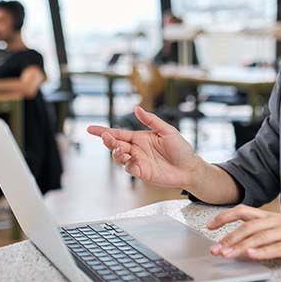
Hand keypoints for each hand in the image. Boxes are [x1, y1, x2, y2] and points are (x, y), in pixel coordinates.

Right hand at [86, 107, 202, 188]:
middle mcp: (136, 149)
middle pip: (115, 145)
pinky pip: (130, 169)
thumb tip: (136, 108)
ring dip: (116, 153)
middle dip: (108, 141)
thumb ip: (151, 120)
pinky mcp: (142, 173)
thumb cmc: (181, 148)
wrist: (190, 168)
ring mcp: (138, 162)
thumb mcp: (167, 130)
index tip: (90, 129)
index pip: (118, 133)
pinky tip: (133, 160)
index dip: (103, 131)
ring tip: (120, 149)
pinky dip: (128, 164)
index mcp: (140, 138)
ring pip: (119, 157)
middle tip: (107, 138)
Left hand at [206, 205, 280, 262]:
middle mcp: (276, 221)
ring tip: (227, 254)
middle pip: (246, 226)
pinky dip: (262, 252)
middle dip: (228, 238)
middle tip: (214, 249)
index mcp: (271, 216)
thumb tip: (240, 241)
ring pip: (258, 237)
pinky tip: (251, 255)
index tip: (209, 226)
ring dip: (240, 246)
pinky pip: (276, 248)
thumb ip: (263, 232)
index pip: (242, 212)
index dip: (224, 217)